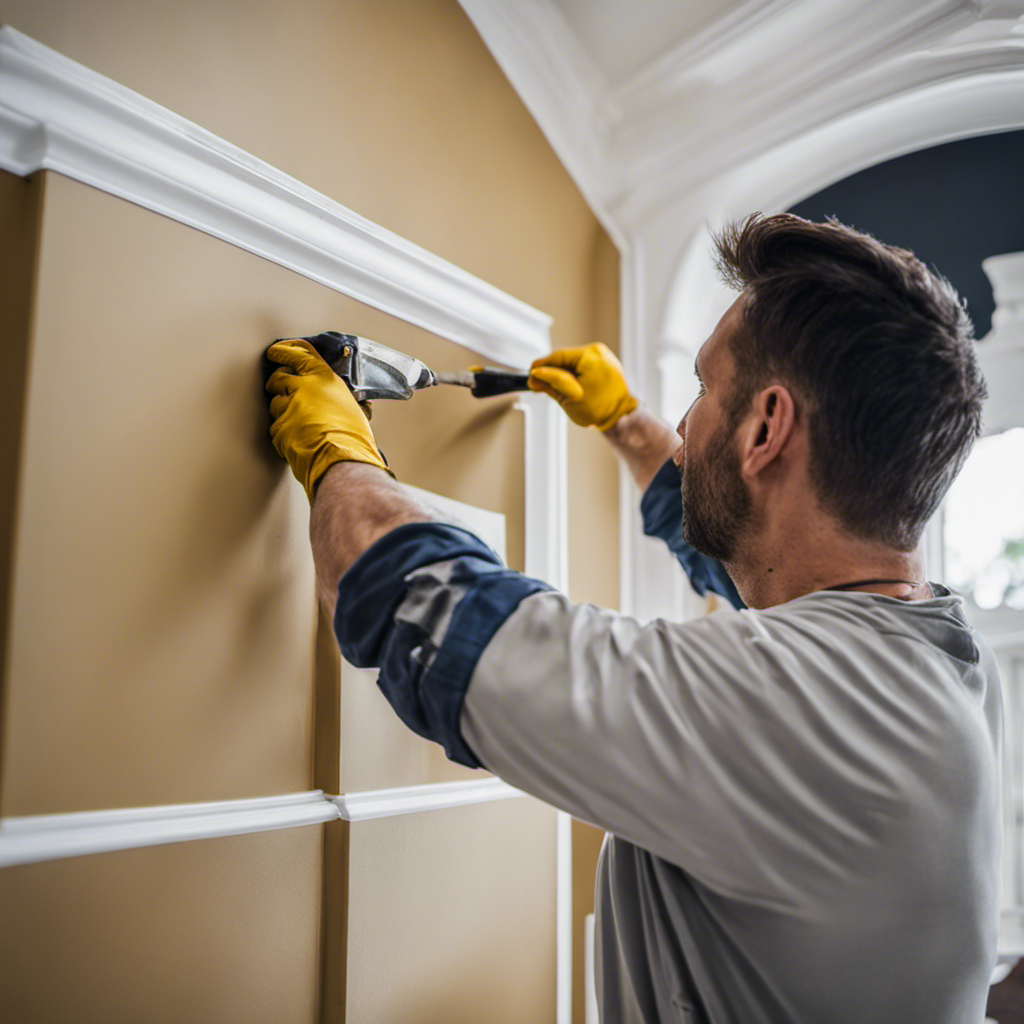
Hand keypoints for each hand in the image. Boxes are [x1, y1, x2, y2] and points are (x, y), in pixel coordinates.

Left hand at [265, 338, 389, 499]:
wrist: (342, 460)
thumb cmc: (353, 437)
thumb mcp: (354, 408)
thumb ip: (341, 399)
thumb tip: (352, 404)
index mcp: (322, 377)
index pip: (298, 353)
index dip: (284, 350)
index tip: (276, 351)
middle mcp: (302, 388)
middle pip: (278, 376)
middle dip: (277, 382)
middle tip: (281, 387)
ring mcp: (287, 407)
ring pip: (275, 403)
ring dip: (283, 410)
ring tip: (299, 422)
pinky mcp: (279, 428)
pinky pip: (276, 427)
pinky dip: (284, 433)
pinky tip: (298, 439)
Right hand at [528, 343, 637, 429]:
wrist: (620, 416)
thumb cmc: (599, 410)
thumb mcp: (570, 397)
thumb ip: (551, 382)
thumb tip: (535, 375)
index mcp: (590, 357)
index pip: (558, 356)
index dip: (541, 366)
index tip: (531, 374)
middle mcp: (598, 351)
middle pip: (565, 358)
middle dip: (552, 371)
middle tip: (539, 384)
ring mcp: (603, 355)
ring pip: (572, 362)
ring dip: (562, 373)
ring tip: (555, 388)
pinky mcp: (604, 362)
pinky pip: (582, 365)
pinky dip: (573, 373)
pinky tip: (568, 385)